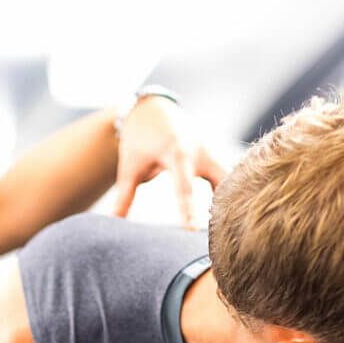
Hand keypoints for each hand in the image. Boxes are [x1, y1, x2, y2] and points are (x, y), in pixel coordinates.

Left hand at [112, 96, 227, 228]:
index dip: (188, 210)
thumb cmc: (138, 139)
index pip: (184, 187)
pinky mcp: (213, 155)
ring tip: (229, 228)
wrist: (151, 109)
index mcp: (176, 152)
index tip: (191, 231)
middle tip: (222, 233)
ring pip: (229, 178)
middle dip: (223, 204)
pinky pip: (227, 176)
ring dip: (229, 200)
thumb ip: (124, 196)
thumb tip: (113, 222)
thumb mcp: (130, 167)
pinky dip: (228, 193)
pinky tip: (227, 216)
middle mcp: (199, 151)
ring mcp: (209, 152)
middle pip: (219, 180)